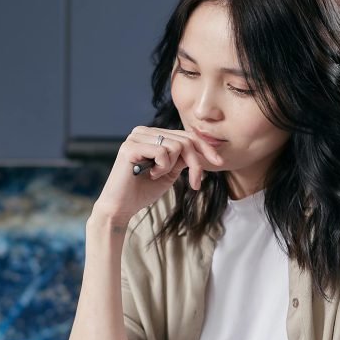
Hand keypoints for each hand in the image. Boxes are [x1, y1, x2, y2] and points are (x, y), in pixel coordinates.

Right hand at [92, 126, 222, 225]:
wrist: (120, 207)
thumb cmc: (142, 191)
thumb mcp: (169, 172)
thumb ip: (181, 158)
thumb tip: (200, 149)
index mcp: (152, 135)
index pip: (186, 135)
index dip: (205, 148)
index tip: (219, 163)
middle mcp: (143, 132)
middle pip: (185, 139)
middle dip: (195, 163)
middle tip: (194, 183)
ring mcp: (135, 137)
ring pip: (176, 145)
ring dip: (172, 167)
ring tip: (157, 176)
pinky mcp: (130, 147)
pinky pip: (162, 152)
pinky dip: (162, 167)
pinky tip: (149, 174)